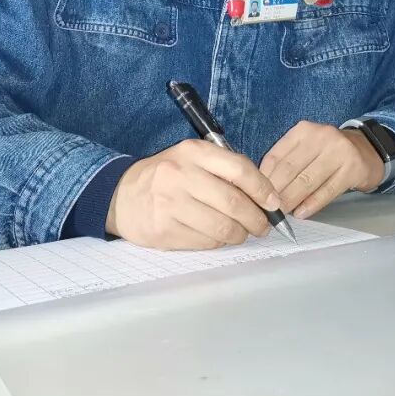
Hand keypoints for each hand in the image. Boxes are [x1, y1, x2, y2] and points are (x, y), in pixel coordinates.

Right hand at [106, 139, 282, 249]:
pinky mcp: (164, 231)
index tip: (274, 204)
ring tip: (241, 233)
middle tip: (262, 226)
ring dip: (239, 235)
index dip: (263, 189)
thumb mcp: (192, 160)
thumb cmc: (166, 176)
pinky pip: (205, 242)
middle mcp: (181, 175)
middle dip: (256, 219)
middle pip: (234, 203)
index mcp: (193, 152)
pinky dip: (218, 243)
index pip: (239, 170)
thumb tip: (265, 197)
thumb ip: (224, 171)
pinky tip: (216, 237)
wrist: (121, 195)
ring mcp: (170, 205)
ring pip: (222, 228)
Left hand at [259, 121, 383, 219]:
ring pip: (307, 181)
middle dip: (276, 193)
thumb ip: (286, 162)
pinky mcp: (352, 169)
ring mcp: (338, 151)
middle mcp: (320, 136)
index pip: (276, 156)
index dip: (264, 179)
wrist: (366, 150)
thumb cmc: (328, 153)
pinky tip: (301, 213)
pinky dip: (311, 204)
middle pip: (290, 169)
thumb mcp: (306, 149)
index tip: (256, 197)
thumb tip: (263, 188)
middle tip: (267, 211)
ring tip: (281, 215)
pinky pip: (327, 191)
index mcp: (303, 131)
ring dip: (291, 201)